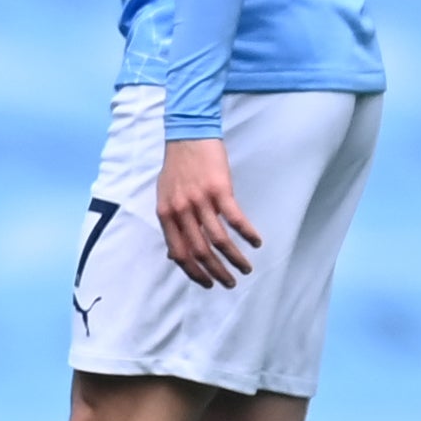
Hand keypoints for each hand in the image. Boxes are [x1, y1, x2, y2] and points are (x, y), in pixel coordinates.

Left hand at [155, 137, 261, 287]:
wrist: (187, 135)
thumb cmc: (176, 168)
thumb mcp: (164, 196)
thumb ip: (170, 224)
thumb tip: (173, 255)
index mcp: (166, 215)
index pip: (179, 253)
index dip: (194, 273)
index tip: (208, 284)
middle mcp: (181, 211)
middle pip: (200, 252)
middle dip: (217, 273)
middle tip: (231, 283)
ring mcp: (200, 200)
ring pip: (219, 240)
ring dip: (235, 259)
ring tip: (246, 268)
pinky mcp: (220, 189)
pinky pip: (235, 219)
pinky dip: (247, 234)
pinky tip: (256, 242)